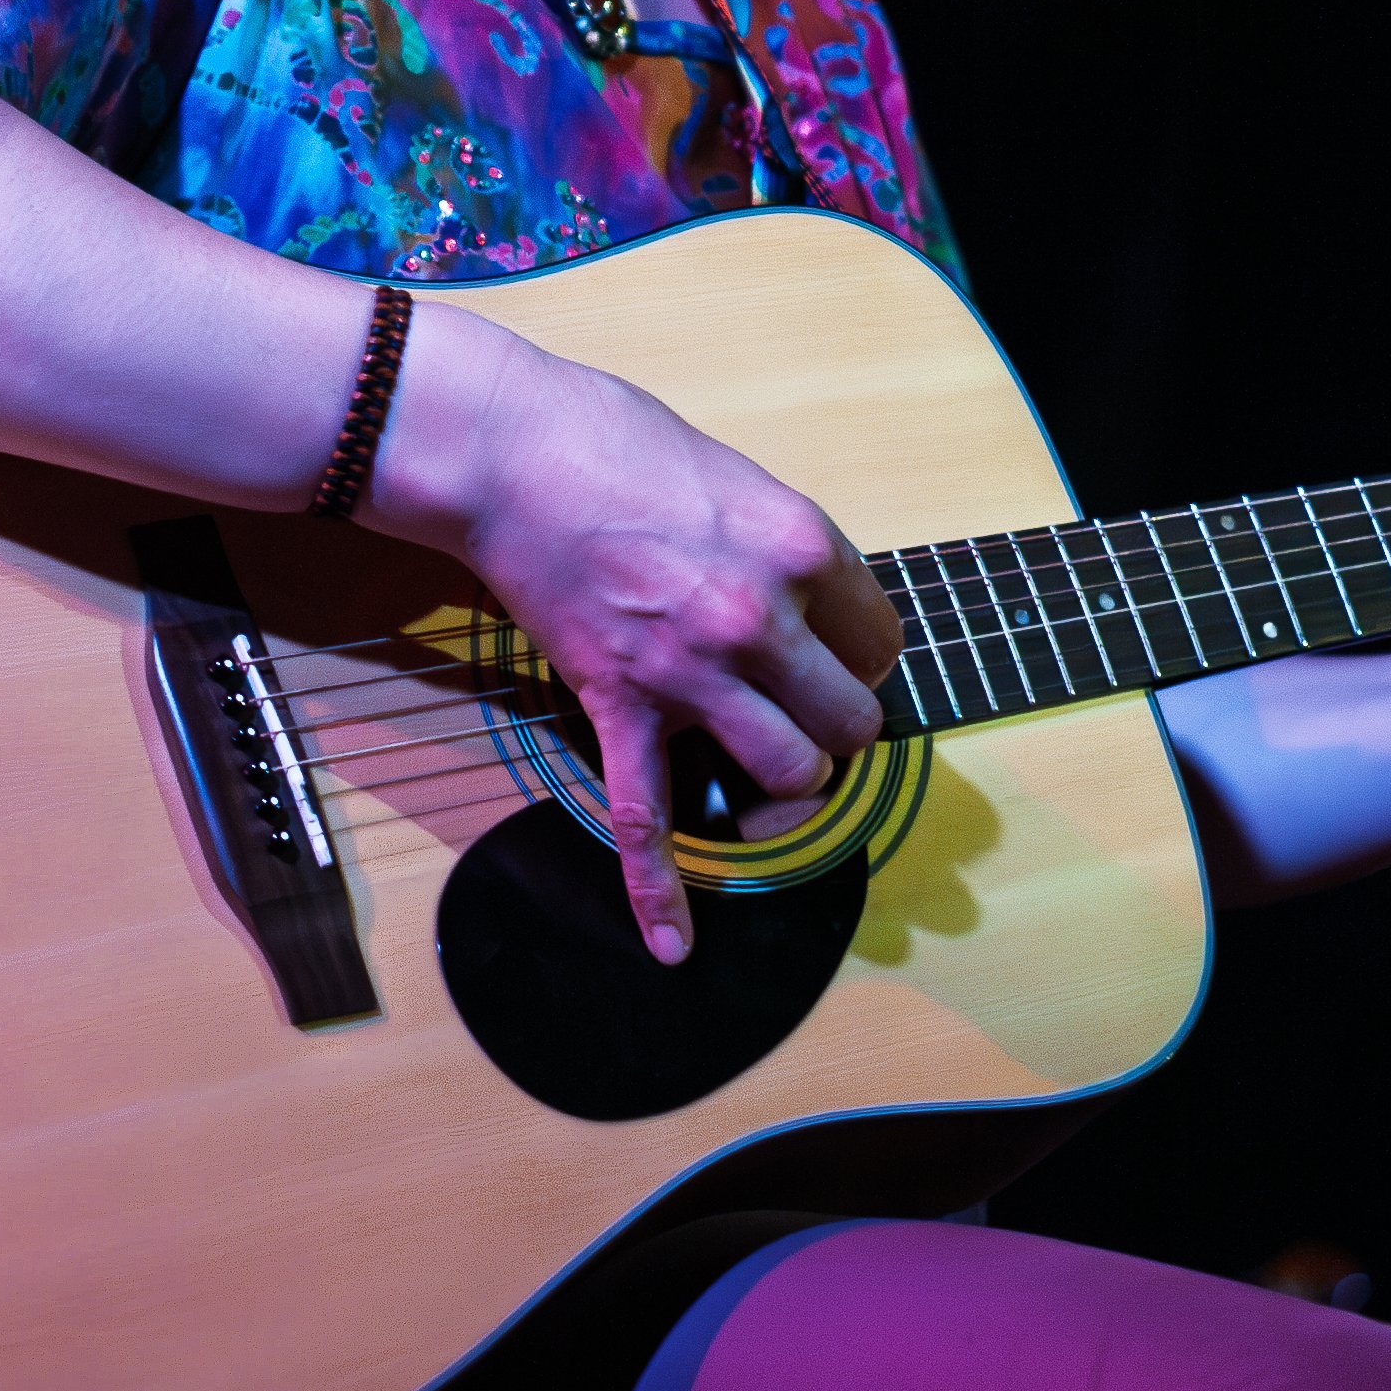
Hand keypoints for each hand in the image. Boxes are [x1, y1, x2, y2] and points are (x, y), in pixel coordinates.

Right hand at [373, 315, 900, 963]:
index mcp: (800, 547)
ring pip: (790, 772)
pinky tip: (673, 949)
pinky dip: (660, 894)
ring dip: (786, 780)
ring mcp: (690, 671)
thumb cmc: (617, 441)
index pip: (881, 637)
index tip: (830, 648)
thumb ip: (781, 548)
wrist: (509, 451)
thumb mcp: (736, 477)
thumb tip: (808, 600)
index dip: (858, 649)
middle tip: (801, 705)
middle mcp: (759, 616)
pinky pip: (646, 819)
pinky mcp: (620, 705)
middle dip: (835, 723)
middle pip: (851, 719)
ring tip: (765, 763)